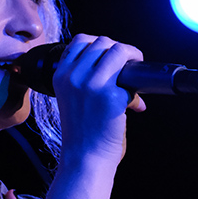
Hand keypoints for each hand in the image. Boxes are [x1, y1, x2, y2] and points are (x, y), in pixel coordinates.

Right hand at [53, 34, 145, 162]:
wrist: (84, 157)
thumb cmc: (81, 131)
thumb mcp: (70, 97)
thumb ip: (82, 76)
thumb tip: (114, 61)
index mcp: (60, 75)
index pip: (80, 41)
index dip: (100, 45)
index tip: (110, 55)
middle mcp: (73, 76)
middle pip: (102, 42)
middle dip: (119, 50)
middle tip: (128, 66)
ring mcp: (92, 84)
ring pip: (118, 50)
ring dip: (131, 57)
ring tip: (135, 74)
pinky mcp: (111, 95)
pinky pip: (131, 77)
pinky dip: (137, 89)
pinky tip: (134, 104)